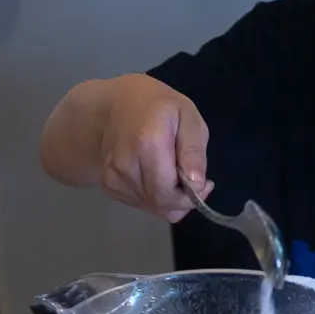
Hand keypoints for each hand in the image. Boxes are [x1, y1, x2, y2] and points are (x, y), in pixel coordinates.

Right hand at [99, 77, 212, 222]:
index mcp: (148, 144)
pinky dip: (155, 198)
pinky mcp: (108, 186)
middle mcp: (125, 165)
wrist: (116, 104)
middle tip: (193, 181)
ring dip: (170, 199)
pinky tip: (157, 176)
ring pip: (152, 208)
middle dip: (184, 200)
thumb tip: (197, 184)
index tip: (206, 182)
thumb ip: (193, 150)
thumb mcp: (188, 116)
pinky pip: (141, 205)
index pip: (170, 193)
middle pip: (160, 205)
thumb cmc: (159, 106)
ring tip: (173, 172)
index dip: (193, 196)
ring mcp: (112, 177)